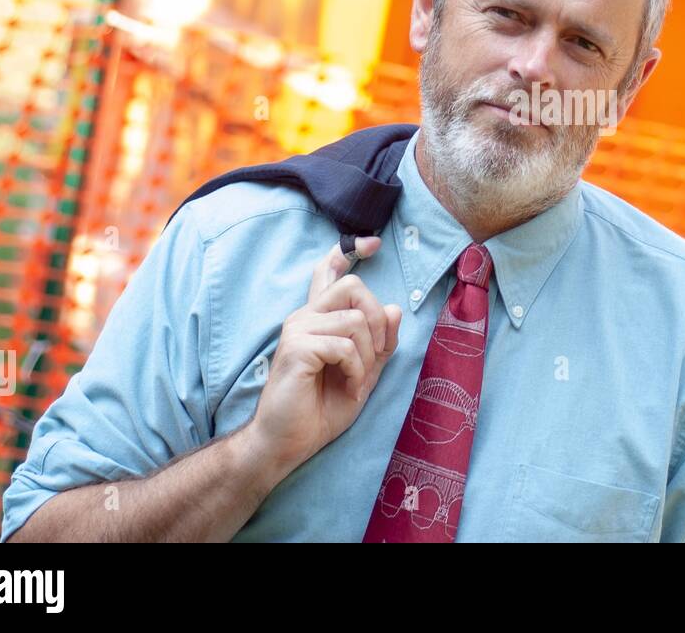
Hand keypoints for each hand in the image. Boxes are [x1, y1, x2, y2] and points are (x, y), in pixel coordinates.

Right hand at [247, 236, 402, 473]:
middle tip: (376, 355)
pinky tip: (348, 386)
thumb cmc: (321, 410)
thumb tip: (395, 308)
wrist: (288, 443)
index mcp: (318, 319)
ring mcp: (297, 330)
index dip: (348, 250)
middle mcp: (305, 317)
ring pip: (355, 319)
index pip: (328, 271)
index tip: (372, 242)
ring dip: (367, 355)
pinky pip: (344, 345)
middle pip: (354, 287)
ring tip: (357, 380)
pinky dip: (356, 369)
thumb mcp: (363, 373)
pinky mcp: (296, 348)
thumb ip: (379, 344)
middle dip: (377, 321)